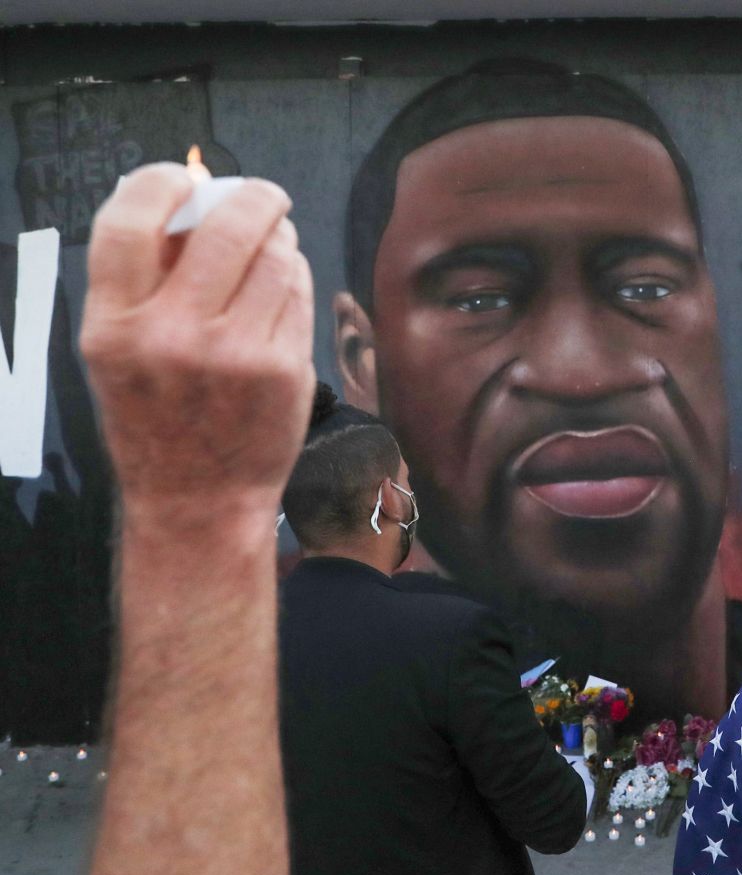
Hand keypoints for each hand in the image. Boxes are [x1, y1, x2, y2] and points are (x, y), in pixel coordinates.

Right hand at [81, 164, 314, 521]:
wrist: (197, 501)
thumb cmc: (156, 417)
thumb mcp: (118, 351)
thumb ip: (142, 280)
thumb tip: (187, 198)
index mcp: (114, 324)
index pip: (129, 222)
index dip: (160, 184)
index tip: (184, 177)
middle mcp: (172, 335)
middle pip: (226, 226)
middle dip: (254, 196)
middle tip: (264, 194)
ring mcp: (235, 354)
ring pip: (276, 257)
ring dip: (280, 239)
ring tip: (275, 243)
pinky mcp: (284, 370)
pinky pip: (299, 297)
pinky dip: (296, 279)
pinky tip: (284, 287)